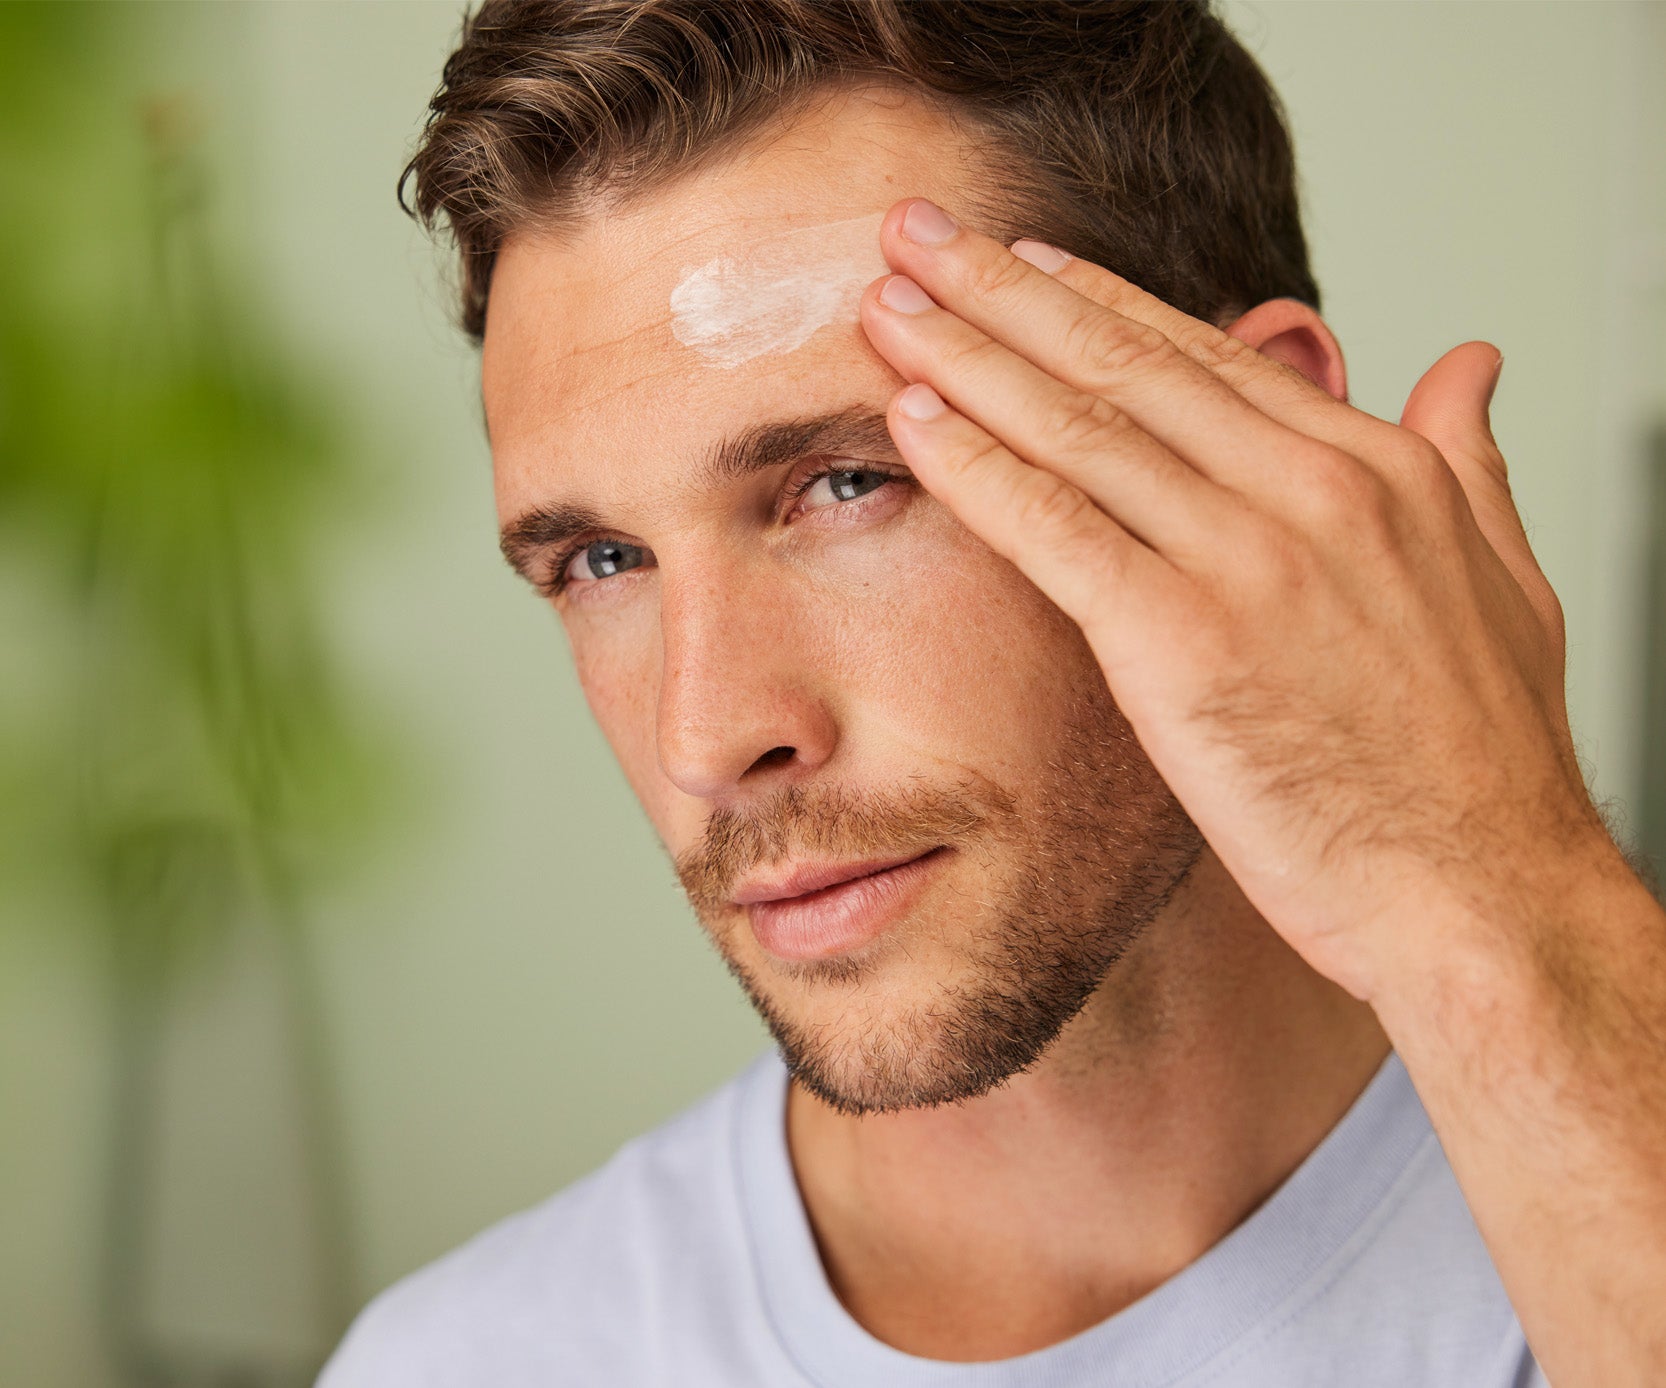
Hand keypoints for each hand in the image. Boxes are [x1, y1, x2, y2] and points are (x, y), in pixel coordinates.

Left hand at [861, 198, 1610, 997]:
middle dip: (1002, 288)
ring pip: (1076, 425)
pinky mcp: (1184, 641)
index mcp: (1375, 468)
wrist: (1486, 896)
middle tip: (918, 232)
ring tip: (887, 305)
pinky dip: (976, 468)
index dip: (1095, 297)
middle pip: (1121, 359)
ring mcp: (1246, 559)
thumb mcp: (1508, 579)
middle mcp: (1308, 490)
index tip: (1019, 260)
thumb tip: (1465, 362)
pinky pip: (1055, 530)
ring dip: (965, 355)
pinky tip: (913, 422)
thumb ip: (1467, 459)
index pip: (1202, 353)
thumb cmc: (1484, 767)